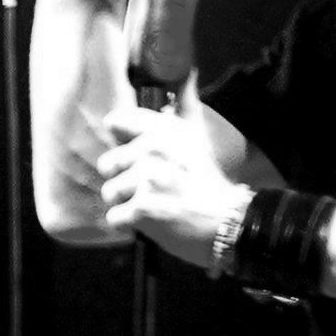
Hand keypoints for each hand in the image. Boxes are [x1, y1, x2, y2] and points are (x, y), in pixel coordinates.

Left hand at [97, 104, 249, 269]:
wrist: (228, 222)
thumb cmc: (208, 187)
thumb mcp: (193, 141)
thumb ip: (167, 122)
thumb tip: (141, 109)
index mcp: (164, 129)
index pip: (116, 121)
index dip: (119, 143)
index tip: (131, 157)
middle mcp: (154, 149)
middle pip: (108, 163)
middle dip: (123, 181)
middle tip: (151, 190)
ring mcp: (147, 179)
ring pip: (110, 192)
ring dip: (126, 204)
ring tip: (154, 206)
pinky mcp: (142, 208)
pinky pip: (114, 218)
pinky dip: (129, 225)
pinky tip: (152, 222)